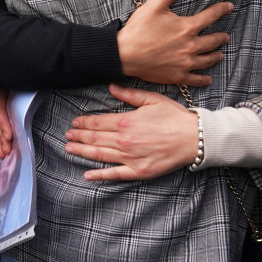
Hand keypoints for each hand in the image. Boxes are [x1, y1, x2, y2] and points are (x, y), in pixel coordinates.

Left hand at [64, 84, 198, 181]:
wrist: (195, 138)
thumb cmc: (175, 117)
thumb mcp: (152, 99)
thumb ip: (129, 94)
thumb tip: (111, 87)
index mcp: (126, 121)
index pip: (98, 122)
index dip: (84, 123)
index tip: (74, 123)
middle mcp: (125, 140)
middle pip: (95, 138)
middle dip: (79, 136)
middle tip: (67, 135)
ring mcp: (130, 157)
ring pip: (100, 154)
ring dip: (82, 152)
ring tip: (69, 149)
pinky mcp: (139, 171)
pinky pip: (115, 174)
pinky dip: (99, 175)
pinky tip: (87, 175)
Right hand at [117, 0, 230, 86]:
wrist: (124, 54)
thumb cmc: (138, 29)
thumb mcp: (155, 4)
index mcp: (187, 27)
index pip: (211, 16)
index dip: (222, 9)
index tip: (229, 7)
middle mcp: (190, 46)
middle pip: (213, 41)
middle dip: (221, 37)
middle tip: (225, 36)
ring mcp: (185, 63)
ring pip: (208, 60)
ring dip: (216, 55)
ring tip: (220, 53)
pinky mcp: (177, 76)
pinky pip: (196, 79)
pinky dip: (204, 79)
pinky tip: (208, 79)